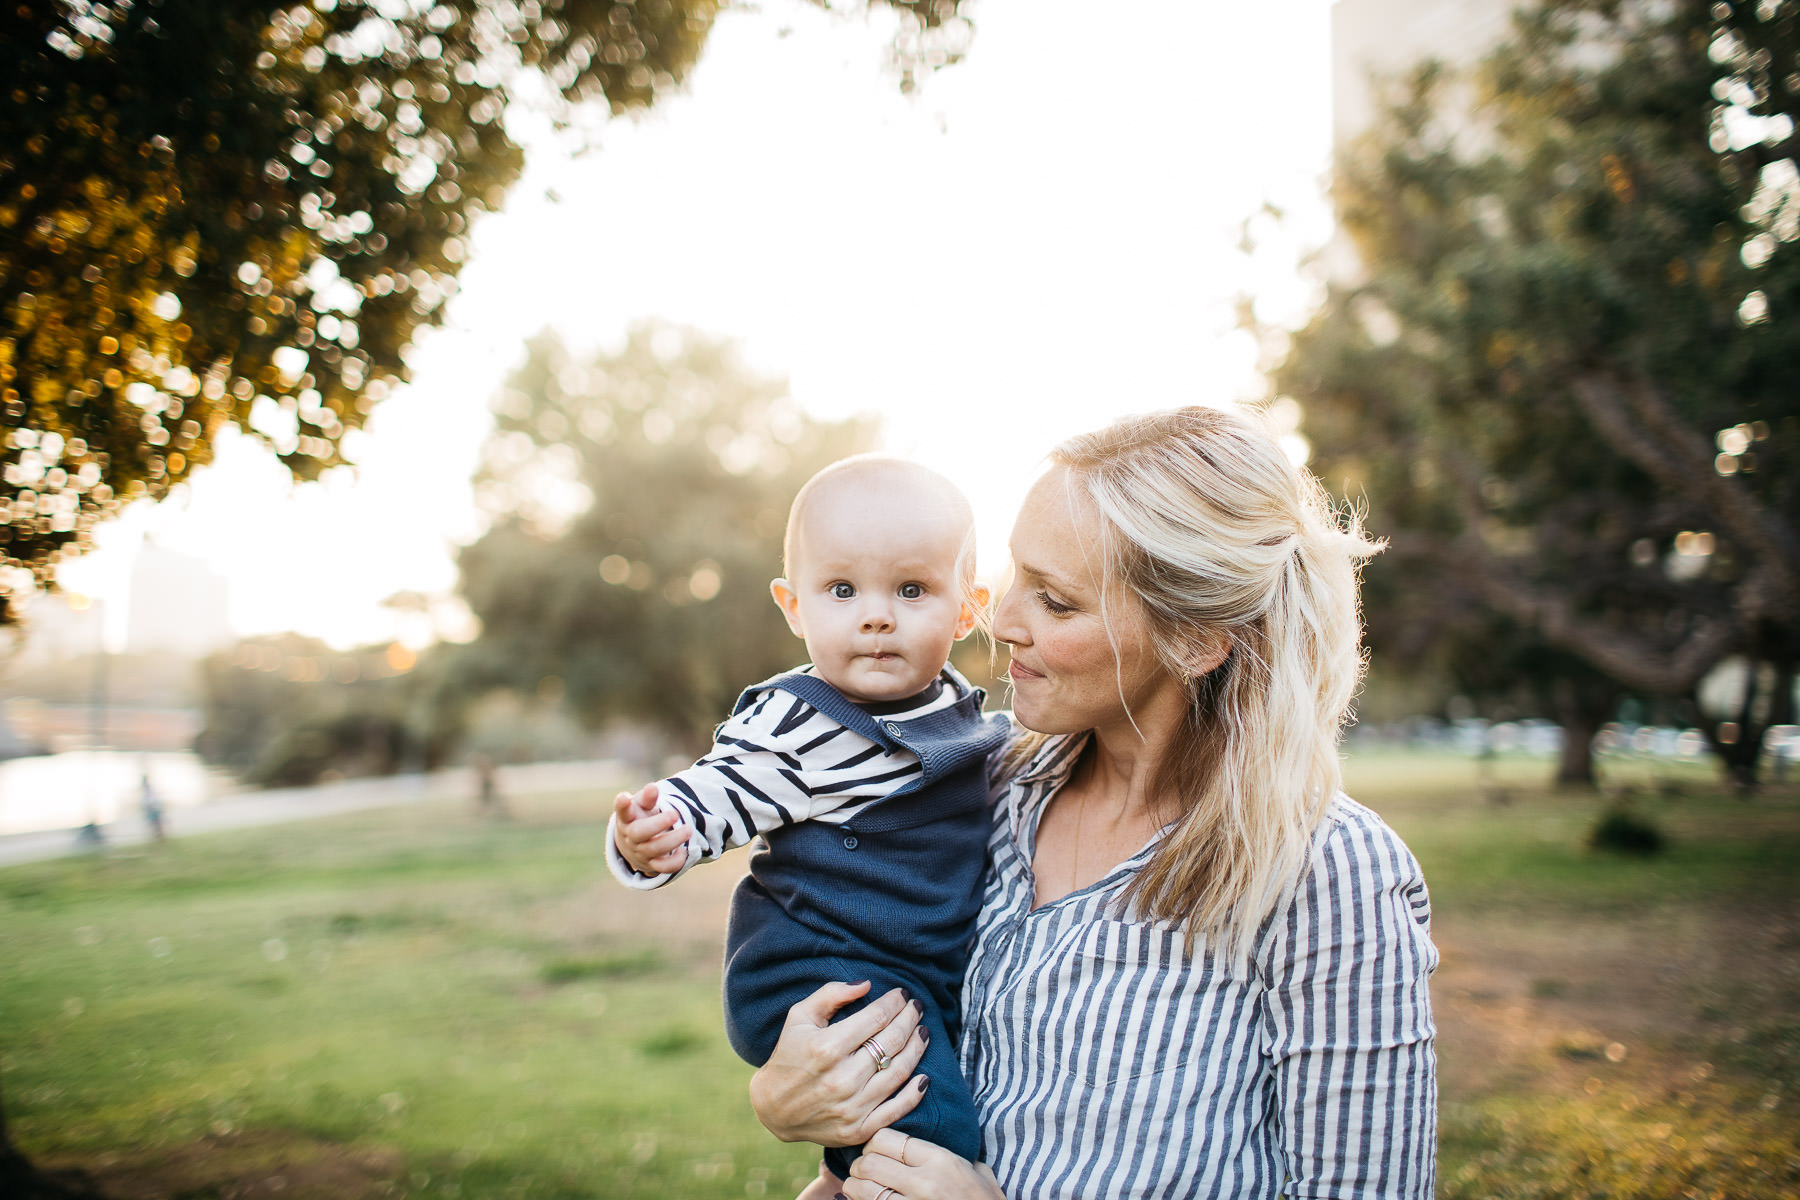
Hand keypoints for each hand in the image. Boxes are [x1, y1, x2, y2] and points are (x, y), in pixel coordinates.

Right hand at [611, 783, 687, 874]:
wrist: (633, 844)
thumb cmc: (640, 818)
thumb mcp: (641, 806)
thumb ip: (648, 798)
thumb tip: (652, 788)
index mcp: (627, 819)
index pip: (623, 811)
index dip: (622, 805)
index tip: (624, 797)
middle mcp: (631, 836)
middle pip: (640, 833)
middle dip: (658, 824)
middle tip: (675, 814)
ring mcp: (640, 852)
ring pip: (654, 849)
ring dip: (674, 840)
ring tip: (688, 829)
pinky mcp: (651, 864)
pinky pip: (664, 867)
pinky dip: (676, 861)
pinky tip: (684, 850)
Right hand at [747, 980, 929, 1147]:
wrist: (773, 1108)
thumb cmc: (788, 1055)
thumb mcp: (800, 1017)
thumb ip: (831, 995)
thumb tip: (867, 984)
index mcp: (827, 1047)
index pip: (877, 1017)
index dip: (895, 1002)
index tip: (902, 994)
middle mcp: (841, 1078)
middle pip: (893, 1041)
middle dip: (910, 1019)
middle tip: (917, 1008)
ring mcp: (852, 1107)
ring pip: (899, 1071)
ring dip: (917, 1048)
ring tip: (923, 1033)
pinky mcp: (858, 1130)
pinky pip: (897, 1110)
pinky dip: (915, 1092)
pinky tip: (924, 1076)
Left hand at [843, 1129, 1004, 1199]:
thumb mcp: (979, 1173)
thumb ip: (954, 1157)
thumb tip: (933, 1148)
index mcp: (940, 1161)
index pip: (885, 1139)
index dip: (875, 1143)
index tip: (878, 1151)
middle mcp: (923, 1183)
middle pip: (869, 1162)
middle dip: (861, 1165)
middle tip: (866, 1171)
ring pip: (861, 1188)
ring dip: (856, 1187)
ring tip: (862, 1189)